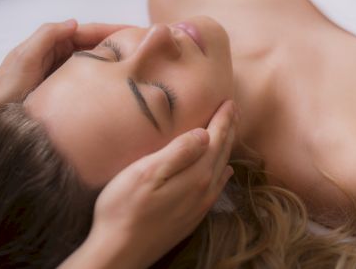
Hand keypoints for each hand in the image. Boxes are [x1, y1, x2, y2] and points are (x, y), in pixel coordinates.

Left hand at [0, 20, 131, 105]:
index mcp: (53, 43)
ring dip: (118, 60)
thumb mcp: (24, 57)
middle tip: (147, 47)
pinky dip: (108, 77)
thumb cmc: (5, 89)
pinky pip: (93, 79)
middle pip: (98, 45)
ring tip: (142, 63)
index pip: (90, 31)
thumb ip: (47, 36)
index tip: (139, 31)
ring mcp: (67, 73)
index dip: (115, 29)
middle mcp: (62, 56)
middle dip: (121, 43)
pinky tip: (122, 82)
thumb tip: (75, 22)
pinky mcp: (70, 90)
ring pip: (98, 62)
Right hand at [74, 100, 236, 268]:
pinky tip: (225, 170)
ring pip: (221, 168)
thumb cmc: (124, 209)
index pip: (215, 139)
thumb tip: (205, 133)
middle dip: (230, 129)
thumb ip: (178, 152)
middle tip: (236, 110)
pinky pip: (217, 187)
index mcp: (195, 175)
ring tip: (231, 132)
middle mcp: (204, 189)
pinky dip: (223, 172)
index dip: (223, 119)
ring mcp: (199, 205)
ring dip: (227, 148)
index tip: (230, 102)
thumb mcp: (147, 173)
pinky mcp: (192, 216)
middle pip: (222, 152)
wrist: (120, 253)